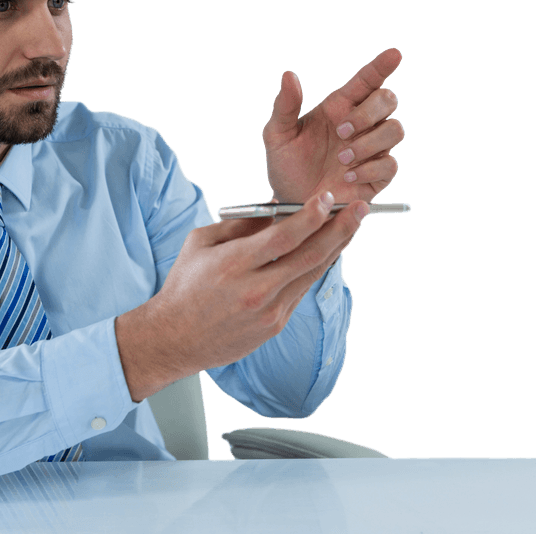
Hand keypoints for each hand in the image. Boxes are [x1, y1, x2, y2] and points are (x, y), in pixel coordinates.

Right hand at [114, 191, 366, 401]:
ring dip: (336, 247)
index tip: (328, 197)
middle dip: (340, 229)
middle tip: (360, 209)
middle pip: (310, 255)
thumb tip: (274, 211)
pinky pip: (302, 290)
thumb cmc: (185, 285)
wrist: (175, 338)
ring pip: (312, 274)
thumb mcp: (201, 243)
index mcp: (234, 264)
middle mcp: (256, 290)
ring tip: (353, 225)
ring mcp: (269, 311)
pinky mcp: (274, 325)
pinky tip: (328, 250)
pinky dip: (317, 267)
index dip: (311, 215)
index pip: (284, 236)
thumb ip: (239, 226)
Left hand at [263, 48, 404, 204]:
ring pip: (394, 130)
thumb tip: (289, 75)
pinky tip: (348, 175)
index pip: (368, 79)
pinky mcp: (377, 175)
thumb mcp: (277, 134)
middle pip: (388, 100)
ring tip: (342, 159)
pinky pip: (390, 165)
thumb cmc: (286, 164)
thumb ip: (284, 105)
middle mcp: (361, 124)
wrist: (291, 200)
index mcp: (340, 106)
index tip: (394, 55)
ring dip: (368, 143)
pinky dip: (370, 168)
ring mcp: (372, 149)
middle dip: (368, 112)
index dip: (382, 66)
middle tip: (341, 131)